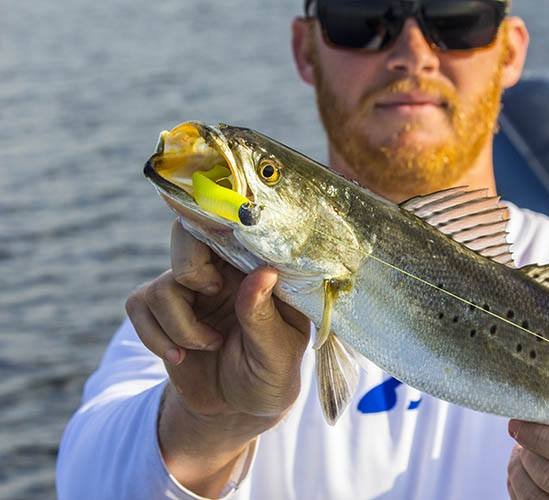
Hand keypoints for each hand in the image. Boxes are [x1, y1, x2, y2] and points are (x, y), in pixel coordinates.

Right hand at [125, 220, 310, 493]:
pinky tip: (181, 356)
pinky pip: (139, 305)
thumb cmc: (271, 375)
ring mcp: (190, 287)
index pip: (238, 225)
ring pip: (164, 283)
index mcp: (259, 268)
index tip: (215, 234)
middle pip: (187, 233)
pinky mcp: (160, 309)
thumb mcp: (278, 353)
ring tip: (210, 345)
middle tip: (210, 292)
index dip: (220, 217)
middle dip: (191, 268)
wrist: (239, 409)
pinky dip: (156, 337)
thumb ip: (264, 315)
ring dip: (182, 325)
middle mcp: (223, 269)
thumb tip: (264, 272)